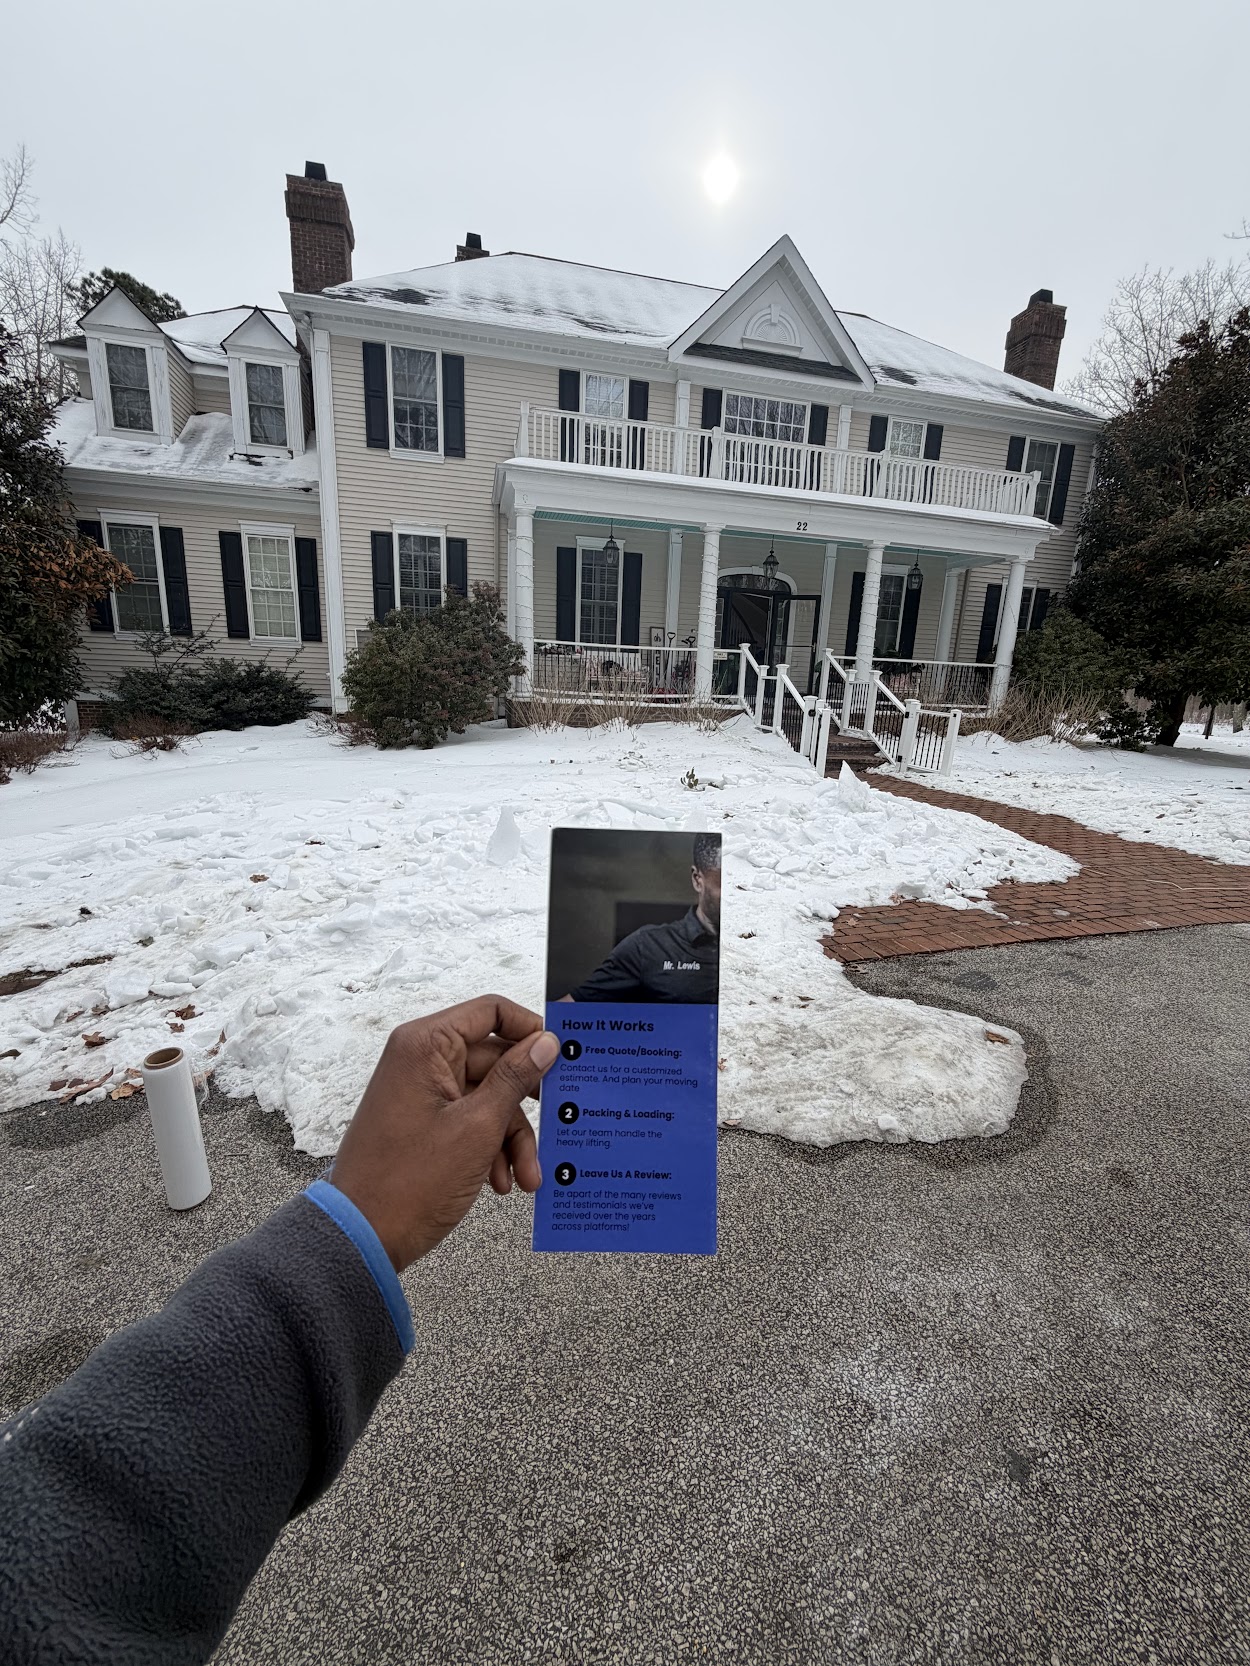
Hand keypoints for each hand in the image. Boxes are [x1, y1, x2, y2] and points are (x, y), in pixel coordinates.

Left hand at [330, 995, 558, 1271]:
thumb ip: (515, 1078)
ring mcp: (422, 1092)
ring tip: (526, 1176)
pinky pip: (470, 1120)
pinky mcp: (423, 1122)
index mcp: (426, 1046)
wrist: (361, 1238)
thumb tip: (545, 1042)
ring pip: (487, 1097)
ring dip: (511, 1137)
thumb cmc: (408, 1182)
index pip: (491, 1012)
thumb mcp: (477, 1127)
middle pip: (495, 1061)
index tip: (563, 1054)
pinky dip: (490, 1148)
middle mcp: (421, 1060)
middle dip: (524, 1105)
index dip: (531, 1029)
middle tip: (556, 1125)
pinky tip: (501, 1181)